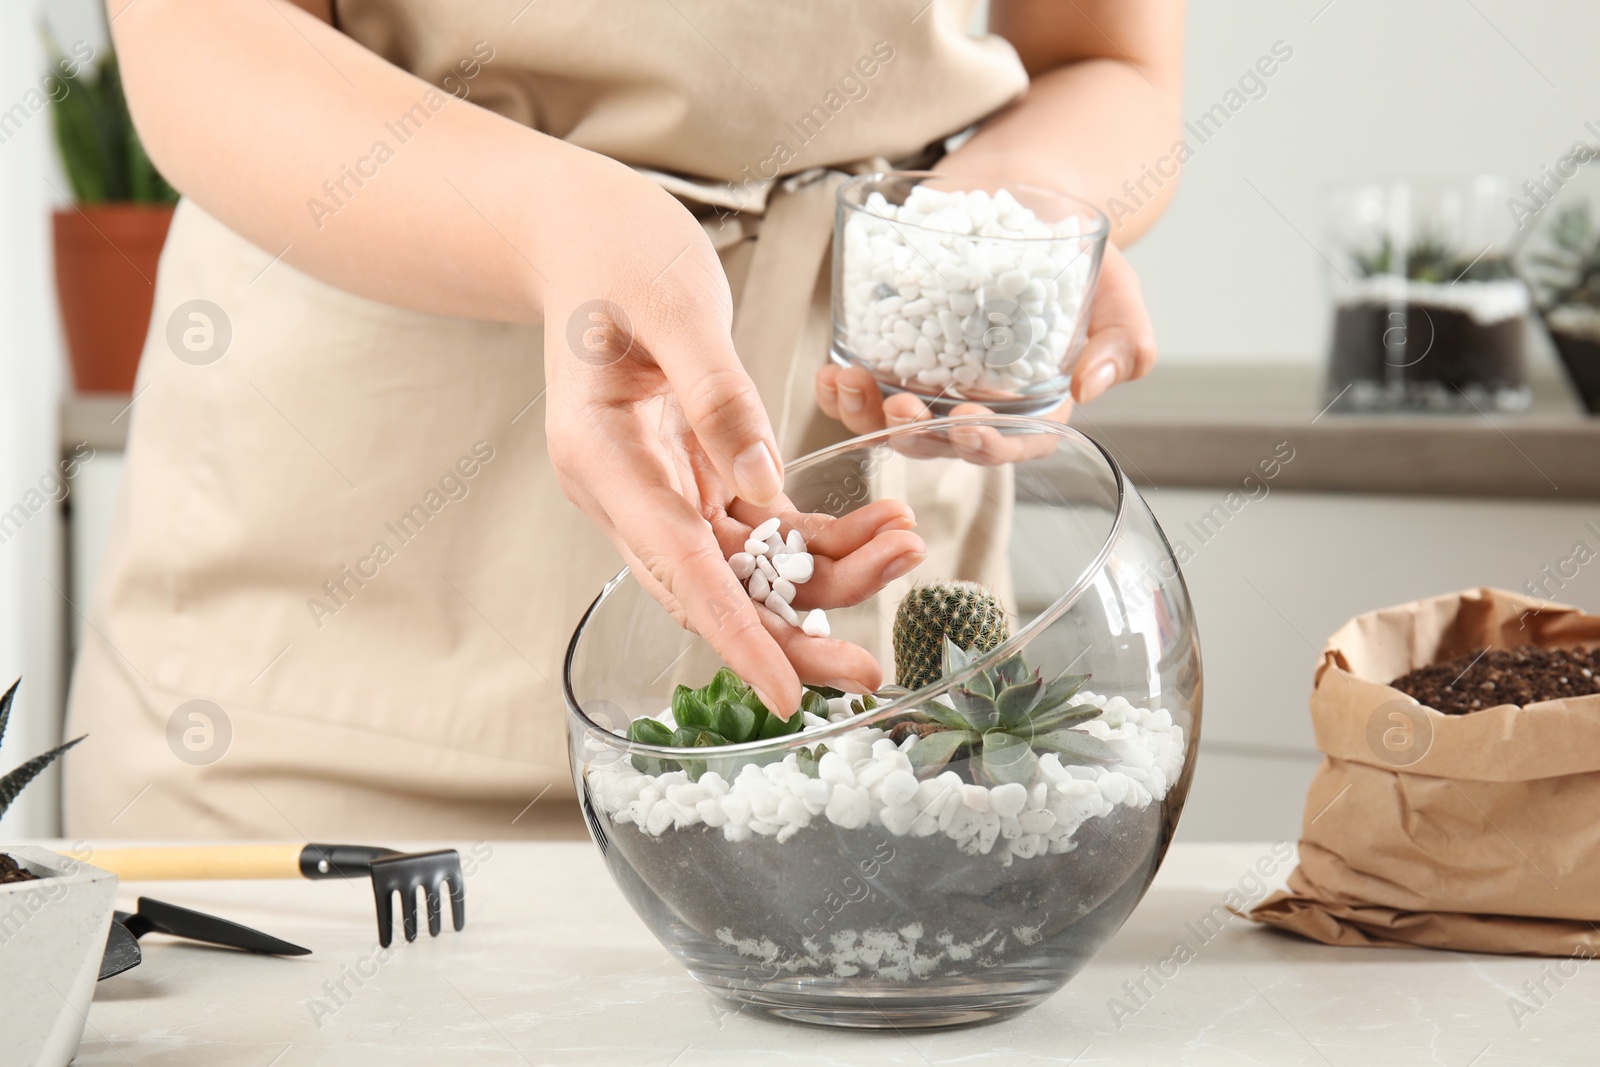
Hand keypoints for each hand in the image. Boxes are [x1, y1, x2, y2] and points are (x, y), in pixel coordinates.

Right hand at [539, 155, 925, 717]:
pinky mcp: (697, 472)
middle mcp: (629, 492)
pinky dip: (820, 536)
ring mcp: (664, 488)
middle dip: (791, 634)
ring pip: (748, 568)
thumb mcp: (672, 307)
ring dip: (825, 574)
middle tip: (870, 666)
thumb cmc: (616, 253)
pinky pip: (762, 528)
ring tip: (905, 545)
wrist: (585, 233)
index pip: (677, 568)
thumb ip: (717, 397)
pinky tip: (880, 524)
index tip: (783, 695)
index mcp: (602, 461)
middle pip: (713, 590)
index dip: (735, 635)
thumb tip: (764, 489)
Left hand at [816, 241, 1155, 462]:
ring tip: (848, 383)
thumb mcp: (1117, 292)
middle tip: (899, 407)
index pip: (1012, 446)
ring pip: (891, 424)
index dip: (988, 444)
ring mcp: (929, 388)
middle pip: (941, 443)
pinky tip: (829, 372)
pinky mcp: (891, 359)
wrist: (1020, 201)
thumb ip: (1123, 342)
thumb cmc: (1073, 254)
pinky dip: (841, 392)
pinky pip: (861, 390)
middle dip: (915, 434)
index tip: (968, 425)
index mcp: (1033, 410)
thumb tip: (1094, 387)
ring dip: (866, 415)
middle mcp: (976, 408)